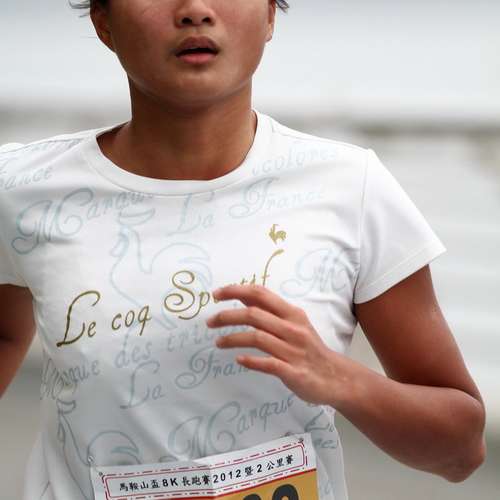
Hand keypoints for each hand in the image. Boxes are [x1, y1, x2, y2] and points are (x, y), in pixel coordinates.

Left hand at [206, 283, 349, 405]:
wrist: (336, 377)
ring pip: (257, 338)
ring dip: (232, 338)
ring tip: (218, 342)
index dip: (236, 290)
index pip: (260, 294)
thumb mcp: (294, 324)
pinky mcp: (293, 371)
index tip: (216, 294)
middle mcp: (292, 328)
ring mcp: (293, 350)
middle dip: (227, 316)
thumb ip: (270, 312)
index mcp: (292, 313)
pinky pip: (267, 364)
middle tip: (209, 322)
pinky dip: (251, 361)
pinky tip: (239, 360)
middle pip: (254, 315)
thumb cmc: (310, 348)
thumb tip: (243, 298)